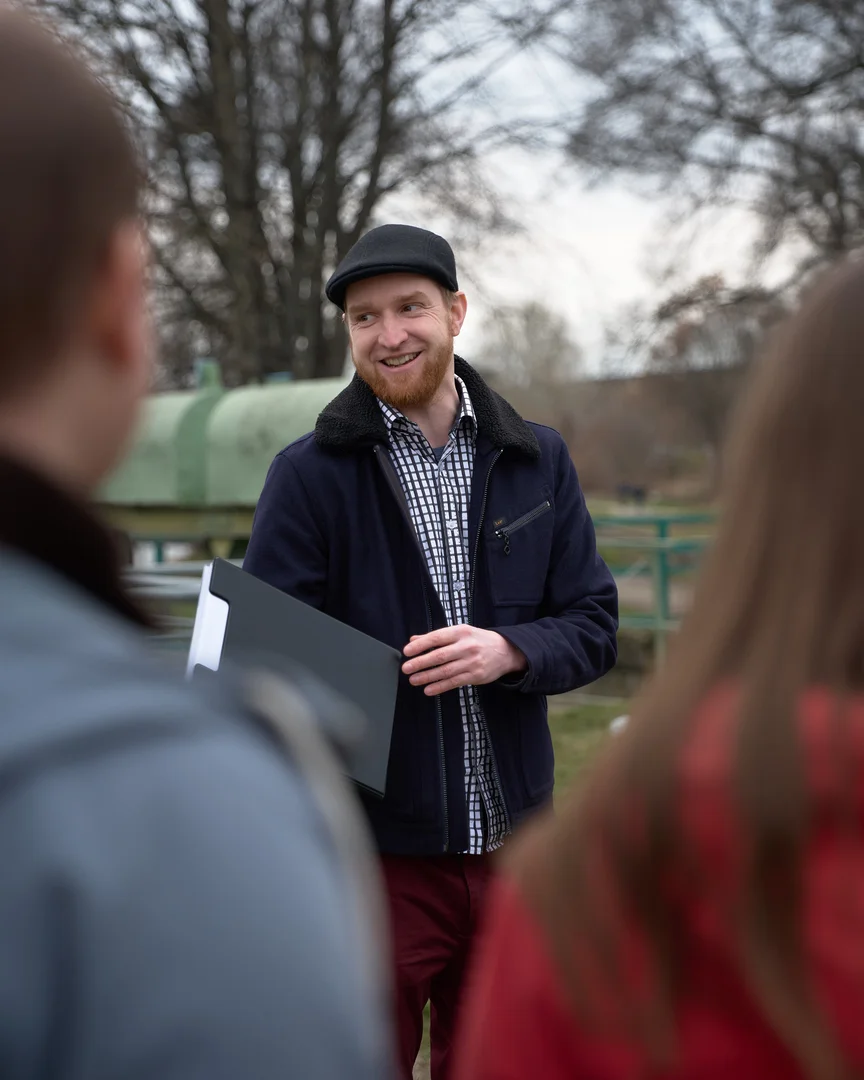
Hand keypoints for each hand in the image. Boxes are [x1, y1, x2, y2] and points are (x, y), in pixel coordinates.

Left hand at [402, 625, 527, 695]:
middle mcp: (466, 646)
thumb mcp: (460, 632)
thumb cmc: (479, 640)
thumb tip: (414, 640)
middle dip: (420, 663)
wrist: (506, 651)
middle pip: (439, 656)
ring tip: (414, 680)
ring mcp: (472, 662)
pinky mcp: (475, 676)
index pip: (436, 638)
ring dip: (427, 676)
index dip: (420, 645)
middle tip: (406, 668)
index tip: (407, 651)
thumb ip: (437, 637)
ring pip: (445, 671)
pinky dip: (440, 687)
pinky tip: (428, 689)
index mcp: (461, 632)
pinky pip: (454, 682)